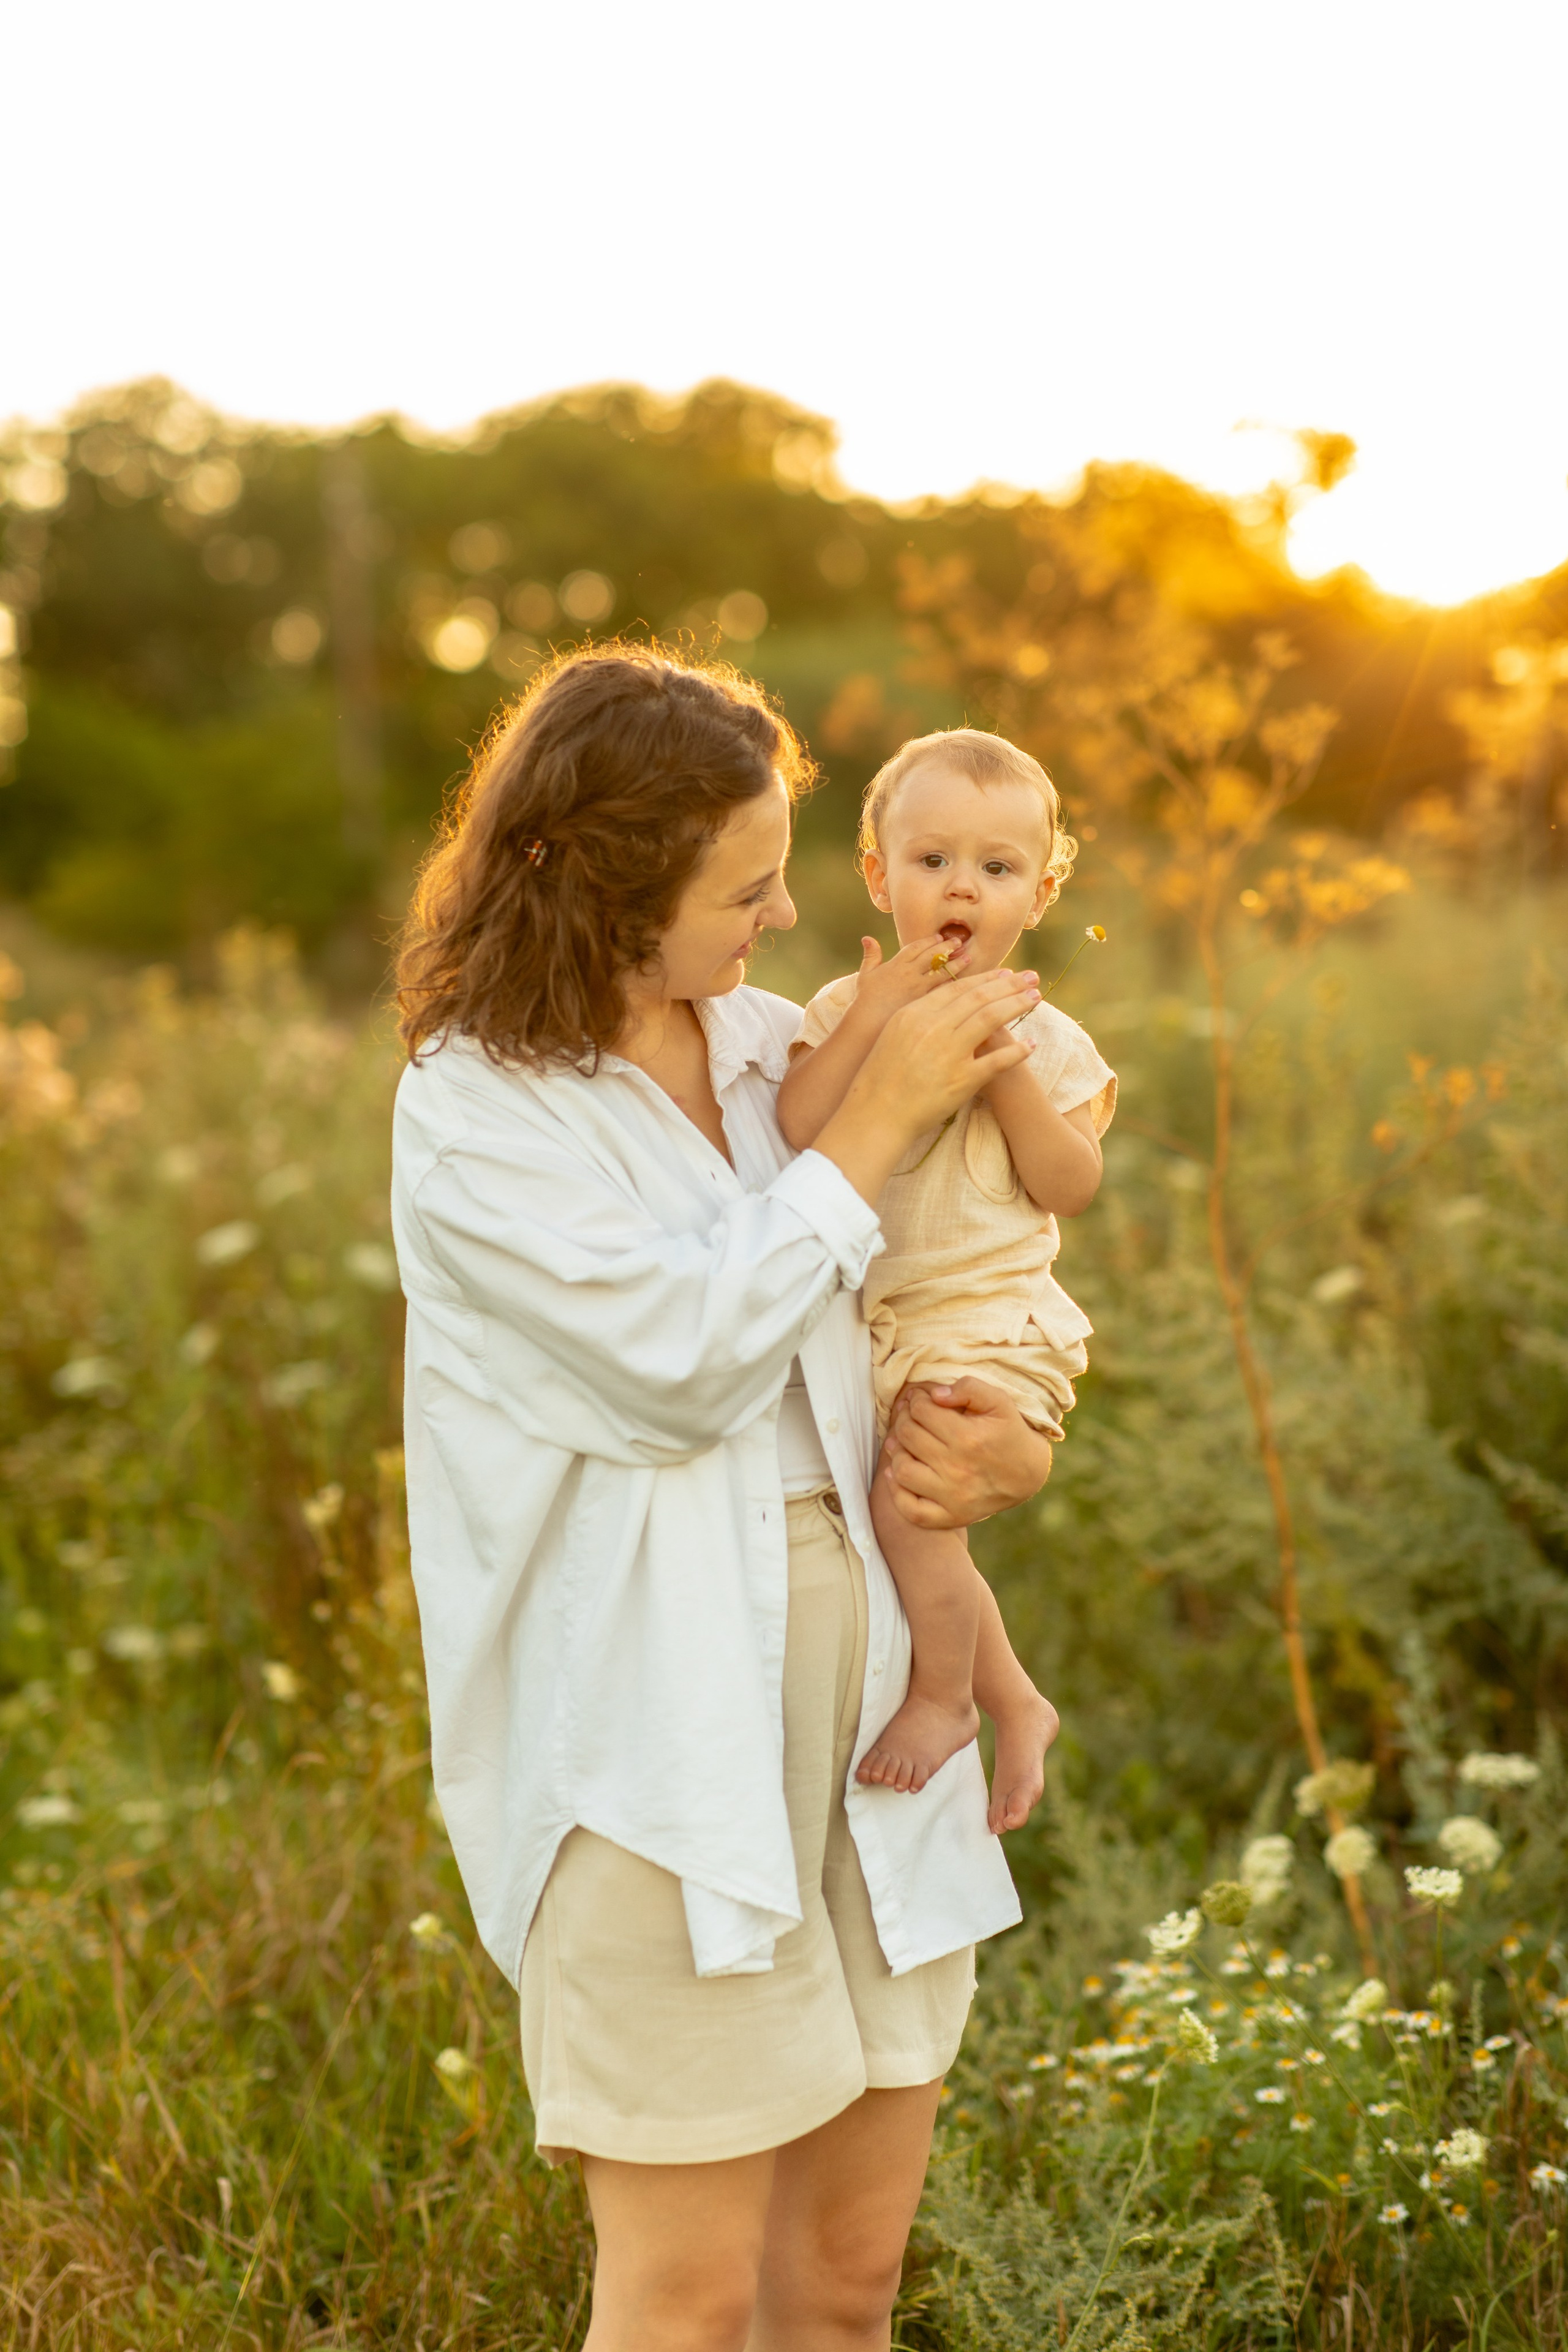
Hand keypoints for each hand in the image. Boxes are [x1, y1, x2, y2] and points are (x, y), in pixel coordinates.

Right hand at [847, 932, 971, 1036]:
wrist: (868, 1022)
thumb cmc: (866, 1000)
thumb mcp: (865, 975)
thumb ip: (870, 956)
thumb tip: (867, 938)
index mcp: (896, 965)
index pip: (916, 947)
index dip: (928, 941)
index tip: (939, 937)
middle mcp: (909, 974)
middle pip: (931, 956)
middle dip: (946, 947)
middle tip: (958, 942)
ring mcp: (918, 988)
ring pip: (941, 972)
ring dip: (955, 964)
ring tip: (967, 958)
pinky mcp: (924, 1002)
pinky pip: (943, 991)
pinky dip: (954, 985)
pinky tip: (965, 983)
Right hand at [858, 966, 1038, 1134]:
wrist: (876, 1113)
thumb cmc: (881, 1075)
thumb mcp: (894, 1033)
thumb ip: (920, 1016)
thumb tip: (945, 1004)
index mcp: (915, 1013)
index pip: (959, 988)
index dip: (987, 978)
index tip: (1006, 973)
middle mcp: (933, 1028)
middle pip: (979, 998)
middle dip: (1009, 985)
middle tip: (1031, 977)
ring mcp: (948, 1053)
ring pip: (991, 1019)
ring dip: (1017, 1005)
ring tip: (1036, 998)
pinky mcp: (961, 1081)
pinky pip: (997, 1061)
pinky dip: (1017, 1051)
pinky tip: (1031, 1044)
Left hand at [883, 1378, 1052, 1529]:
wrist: (1027, 1474)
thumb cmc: (1009, 1433)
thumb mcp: (999, 1401)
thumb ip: (969, 1388)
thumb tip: (935, 1394)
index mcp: (968, 1438)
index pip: (921, 1411)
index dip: (915, 1399)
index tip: (919, 1398)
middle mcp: (957, 1469)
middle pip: (908, 1436)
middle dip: (904, 1418)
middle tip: (910, 1415)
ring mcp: (952, 1497)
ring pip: (902, 1470)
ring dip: (898, 1451)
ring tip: (904, 1442)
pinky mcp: (950, 1517)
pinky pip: (911, 1510)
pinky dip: (898, 1492)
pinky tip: (898, 1473)